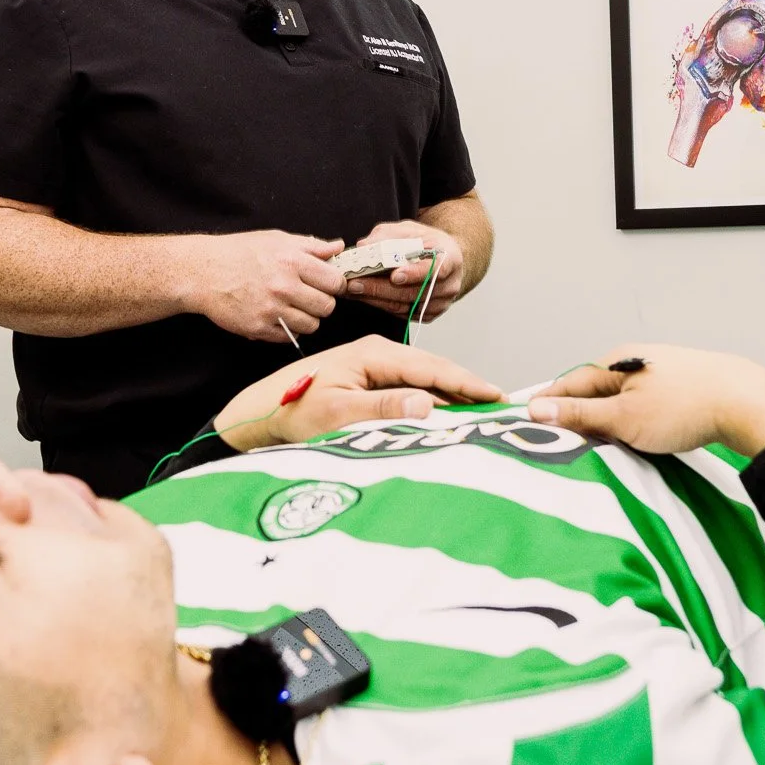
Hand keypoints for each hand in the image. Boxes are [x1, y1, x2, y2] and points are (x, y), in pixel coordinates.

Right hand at [184, 231, 344, 343]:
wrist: (203, 272)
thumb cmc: (240, 252)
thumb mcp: (277, 240)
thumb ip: (311, 246)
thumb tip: (339, 247)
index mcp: (292, 261)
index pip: (335, 282)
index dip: (335, 284)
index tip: (328, 284)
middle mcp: (283, 287)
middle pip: (327, 307)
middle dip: (322, 302)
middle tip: (310, 297)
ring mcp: (270, 310)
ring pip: (311, 325)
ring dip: (306, 318)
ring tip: (293, 307)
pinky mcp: (258, 328)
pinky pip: (290, 337)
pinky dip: (288, 329)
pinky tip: (278, 315)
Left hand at [213, 335, 504, 451]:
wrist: (263, 409)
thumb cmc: (295, 409)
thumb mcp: (338, 412)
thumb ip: (382, 407)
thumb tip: (428, 403)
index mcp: (373, 353)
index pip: (430, 367)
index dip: (466, 382)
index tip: (496, 395)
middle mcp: (378, 352)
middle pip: (434, 369)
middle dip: (467, 386)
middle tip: (501, 405)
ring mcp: (375, 363)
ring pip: (424, 378)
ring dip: (452, 393)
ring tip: (483, 410)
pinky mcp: (371, 377)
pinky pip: (410, 386)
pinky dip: (432, 398)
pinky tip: (448, 412)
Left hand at [344, 220, 463, 321]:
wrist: (443, 260)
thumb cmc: (426, 242)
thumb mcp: (410, 230)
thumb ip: (388, 235)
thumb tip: (364, 245)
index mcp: (451, 259)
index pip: (436, 270)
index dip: (415, 274)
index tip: (394, 276)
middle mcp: (450, 285)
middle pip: (414, 292)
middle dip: (381, 288)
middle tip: (355, 283)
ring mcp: (440, 303)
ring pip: (404, 306)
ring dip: (375, 299)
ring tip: (351, 290)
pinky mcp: (428, 315)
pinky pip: (401, 313)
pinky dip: (380, 305)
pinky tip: (363, 296)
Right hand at [525, 344, 764, 458]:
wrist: (747, 404)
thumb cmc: (685, 408)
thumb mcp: (623, 417)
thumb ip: (580, 415)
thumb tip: (538, 409)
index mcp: (616, 361)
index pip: (569, 383)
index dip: (548, 404)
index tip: (527, 422)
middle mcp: (636, 361)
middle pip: (594, 391)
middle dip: (576, 416)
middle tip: (556, 442)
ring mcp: (660, 374)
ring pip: (620, 401)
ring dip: (606, 422)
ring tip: (595, 446)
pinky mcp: (680, 389)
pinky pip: (642, 407)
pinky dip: (631, 423)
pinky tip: (634, 439)